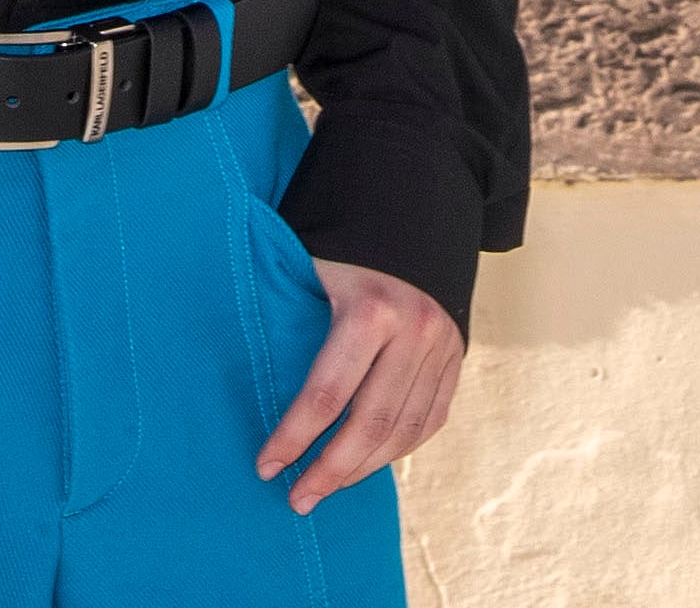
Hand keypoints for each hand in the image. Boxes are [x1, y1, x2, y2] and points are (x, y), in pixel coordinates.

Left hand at [255, 258, 462, 513]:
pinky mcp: (456, 355)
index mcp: (371, 307)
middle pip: (370, 425)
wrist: (416, 200)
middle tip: (296, 499)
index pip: (327, 394)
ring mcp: (442, 345)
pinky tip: (368, 464)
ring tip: (326, 489)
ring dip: (363, 469)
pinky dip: (398, 448)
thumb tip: (243, 372)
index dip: (293, 437)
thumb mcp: (310, 260)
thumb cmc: (343, 235)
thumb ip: (287, 312)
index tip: (265, 466)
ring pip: (404, 430)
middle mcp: (414, 331)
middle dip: (330, 470)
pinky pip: (430, 419)